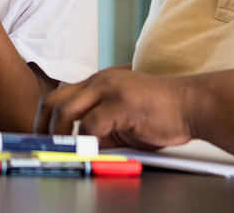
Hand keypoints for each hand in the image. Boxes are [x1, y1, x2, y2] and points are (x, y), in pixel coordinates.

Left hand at [33, 68, 197, 150]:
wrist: (193, 104)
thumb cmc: (162, 113)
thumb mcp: (123, 119)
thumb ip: (100, 129)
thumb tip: (77, 151)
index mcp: (97, 83)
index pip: (58, 98)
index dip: (43, 123)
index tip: (40, 143)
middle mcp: (98, 81)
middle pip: (52, 101)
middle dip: (42, 129)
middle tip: (43, 150)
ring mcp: (108, 89)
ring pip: (65, 110)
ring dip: (59, 136)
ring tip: (62, 152)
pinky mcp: (121, 102)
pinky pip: (92, 124)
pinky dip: (86, 141)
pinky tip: (89, 152)